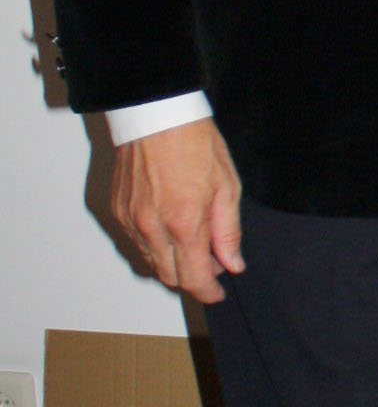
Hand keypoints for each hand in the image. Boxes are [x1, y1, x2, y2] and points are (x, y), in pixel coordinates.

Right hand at [110, 118, 244, 303]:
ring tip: (192, 240)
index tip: (217, 292)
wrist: (157, 114)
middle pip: (169, 276)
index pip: (193, 279)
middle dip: (191, 278)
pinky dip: (154, 243)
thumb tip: (232, 263)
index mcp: (184, 224)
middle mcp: (152, 228)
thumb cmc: (194, 143)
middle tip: (211, 263)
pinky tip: (169, 225)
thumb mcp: (227, 187)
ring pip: (150, 261)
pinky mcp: (117, 210)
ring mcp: (130, 220)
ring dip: (171, 261)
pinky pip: (135, 240)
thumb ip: (228, 232)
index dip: (208, 292)